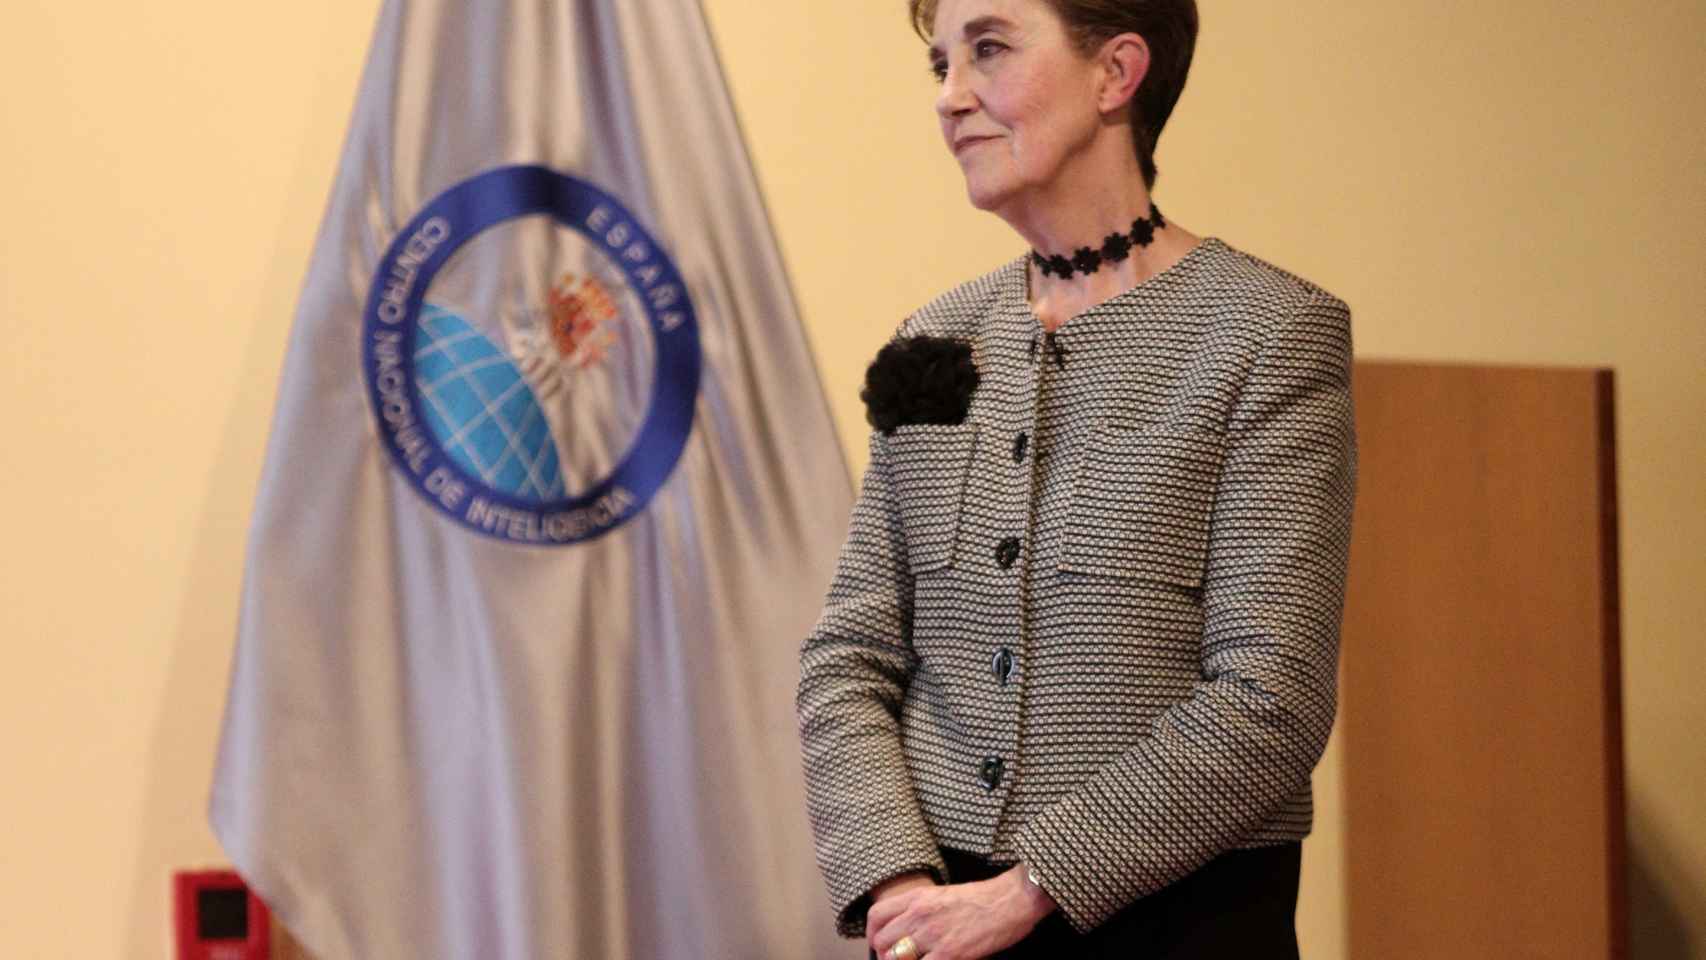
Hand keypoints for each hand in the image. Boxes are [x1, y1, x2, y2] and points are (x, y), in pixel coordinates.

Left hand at [867, 864, 1055, 959]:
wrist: (1012, 899)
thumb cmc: (984, 898)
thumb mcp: (944, 896)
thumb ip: (922, 910)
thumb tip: (908, 930)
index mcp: (918, 898)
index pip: (876, 916)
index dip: (872, 935)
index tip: (878, 944)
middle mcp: (919, 915)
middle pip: (882, 941)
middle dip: (887, 955)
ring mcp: (933, 935)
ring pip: (896, 958)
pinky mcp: (950, 953)